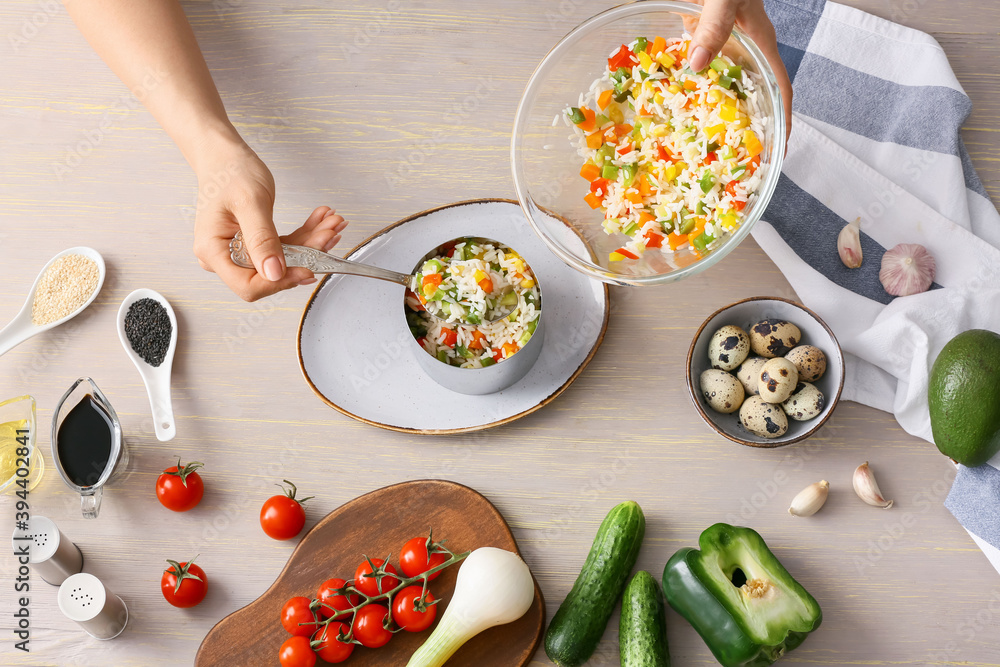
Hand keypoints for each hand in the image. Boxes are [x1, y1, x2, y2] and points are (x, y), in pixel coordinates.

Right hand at [191, 142, 347, 300]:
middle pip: (270, 274)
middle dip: (305, 256)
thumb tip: (274, 273)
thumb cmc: (229, 170)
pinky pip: (284, 247)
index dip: (280, 281)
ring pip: (284, 261)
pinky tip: (321, 223)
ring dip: (311, 243)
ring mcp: (240, 252)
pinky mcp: (254, 245)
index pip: (248, 285)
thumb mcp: (250, 202)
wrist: (223, 155)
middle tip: (329, 234)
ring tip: (331, 224)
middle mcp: (224, 257)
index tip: (308, 268)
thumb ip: (262, 239)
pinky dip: (305, 236)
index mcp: (213, 251)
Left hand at [684, 0, 792, 141]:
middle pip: (752, 95)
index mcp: (759, 43)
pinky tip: (677, 107)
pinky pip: (700, 72)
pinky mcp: (704, 41)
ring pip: (724, 87)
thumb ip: (715, 26)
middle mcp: (745, 49)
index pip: (778, 87)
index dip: (782, 118)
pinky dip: (690, 89)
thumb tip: (699, 63)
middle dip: (748, 127)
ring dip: (716, 112)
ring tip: (706, 144)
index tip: (779, 148)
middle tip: (738, 159)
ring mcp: (724, 47)